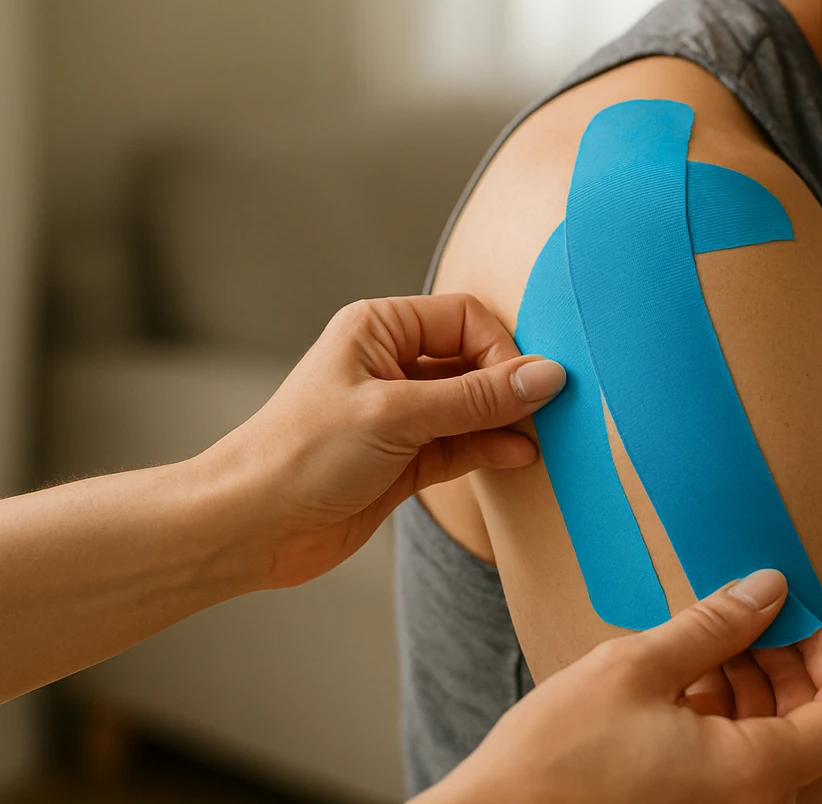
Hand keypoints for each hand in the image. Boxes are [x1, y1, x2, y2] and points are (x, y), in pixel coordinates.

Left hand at [210, 294, 564, 588]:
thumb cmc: (300, 455)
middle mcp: (391, 364)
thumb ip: (476, 398)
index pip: (464, 318)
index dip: (501, 349)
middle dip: (509, 384)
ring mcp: (400, 414)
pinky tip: (519, 455)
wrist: (249, 527)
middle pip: (474, 359)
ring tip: (543, 435)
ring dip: (505, 419)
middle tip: (549, 410)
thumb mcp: (397, 415)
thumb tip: (547, 376)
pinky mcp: (405, 458)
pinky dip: (491, 448)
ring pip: (472, 405)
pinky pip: (462, 443)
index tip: (527, 386)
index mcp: (379, 330)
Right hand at [421, 570, 821, 803]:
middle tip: (752, 617)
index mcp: (752, 773)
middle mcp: (750, 803)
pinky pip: (736, 762)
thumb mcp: (636, 669)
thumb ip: (715, 625)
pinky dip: (725, 716)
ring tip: (707, 642)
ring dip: (754, 684)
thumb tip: (769, 590)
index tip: (806, 619)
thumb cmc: (554, 762)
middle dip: (789, 663)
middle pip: (813, 727)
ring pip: (773, 743)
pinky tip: (684, 679)